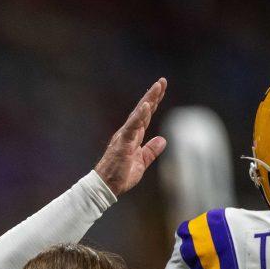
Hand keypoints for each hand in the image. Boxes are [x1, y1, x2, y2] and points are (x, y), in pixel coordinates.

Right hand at [94, 78, 167, 196]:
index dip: (154, 103)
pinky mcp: (122, 143)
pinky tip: (146, 105)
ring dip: (148, 100)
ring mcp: (124, 136)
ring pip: (138, 114)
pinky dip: (139, 116)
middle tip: (162, 81)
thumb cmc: (120, 176)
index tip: (161, 90)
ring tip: (157, 87)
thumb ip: (151, 151)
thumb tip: (162, 140)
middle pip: (143, 111)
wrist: (106, 186)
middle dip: (153, 96)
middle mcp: (128, 133)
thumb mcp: (141, 162)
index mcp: (133, 137)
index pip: (145, 117)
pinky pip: (132, 126)